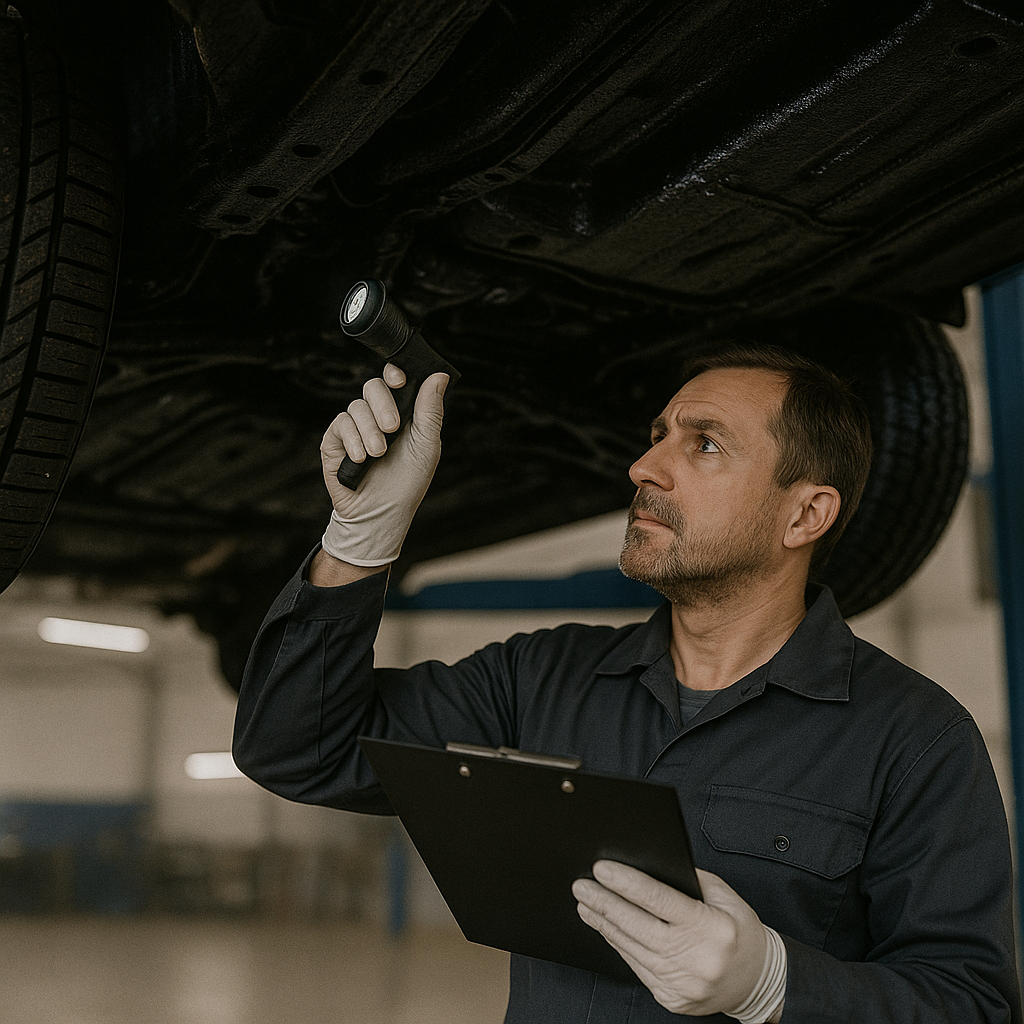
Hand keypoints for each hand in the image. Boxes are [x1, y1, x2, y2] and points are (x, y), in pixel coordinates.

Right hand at [318, 364, 448, 566]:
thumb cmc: (407, 482)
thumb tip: (439, 375)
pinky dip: (353, 440)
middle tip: (393, 428)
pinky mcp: (335, 440)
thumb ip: (430, 410)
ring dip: (370, 430)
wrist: (382, 512)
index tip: (399, 379)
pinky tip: (360, 458)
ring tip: (378, 454)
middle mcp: (376, 416)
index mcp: (401, 412)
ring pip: (357, 406)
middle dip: (384, 405)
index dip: (395, 373)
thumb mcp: (426, 445)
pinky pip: (340, 423)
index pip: (395, 380)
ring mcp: (355, 427)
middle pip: (374, 387)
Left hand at [573, 862, 768, 1017]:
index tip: (602, 869)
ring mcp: (682, 983)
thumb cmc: (740, 933)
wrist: (758, 982)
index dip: (627, 883)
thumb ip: (690, 879)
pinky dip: (620, 946)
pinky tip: (608, 929)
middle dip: (605, 903)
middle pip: (638, 926)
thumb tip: (649, 864)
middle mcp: (696, 959)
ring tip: (586, 905)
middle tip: (582, 886)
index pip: (659, 900)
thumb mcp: (725, 897)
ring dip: (605, 925)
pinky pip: (637, 967)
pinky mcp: (672, 999)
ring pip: (633, 948)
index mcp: (711, 928)